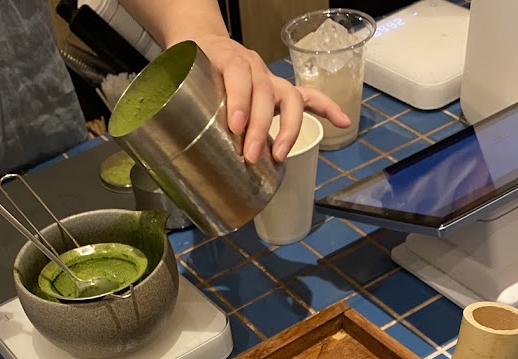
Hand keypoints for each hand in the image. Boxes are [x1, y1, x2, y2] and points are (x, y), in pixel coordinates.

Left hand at [193, 35, 350, 162]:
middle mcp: (254, 67)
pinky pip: (309, 98)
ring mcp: (270, 80)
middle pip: (266, 92)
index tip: (235, 127)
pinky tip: (342, 123)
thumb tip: (174, 148)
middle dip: (261, 127)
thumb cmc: (190, 67)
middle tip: (252, 156)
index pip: (238, 73)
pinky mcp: (280, 92)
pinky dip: (327, 110)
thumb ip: (179, 104)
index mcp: (226, 56)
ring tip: (280, 155)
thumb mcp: (179, 78)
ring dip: (289, 129)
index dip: (239, 99)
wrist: (201, 42)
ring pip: (289, 98)